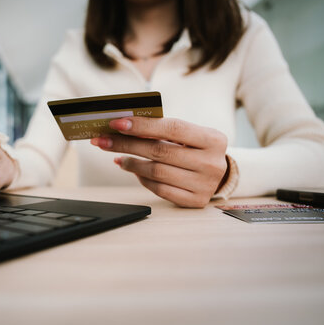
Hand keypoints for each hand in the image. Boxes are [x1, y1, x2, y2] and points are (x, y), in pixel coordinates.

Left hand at [90, 117, 227, 207]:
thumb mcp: (188, 136)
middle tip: (103, 140)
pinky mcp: (194, 201)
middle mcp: (212, 162)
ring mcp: (204, 185)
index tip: (116, 123)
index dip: (142, 125)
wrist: (219, 175)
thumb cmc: (196, 149)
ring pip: (156, 172)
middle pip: (159, 151)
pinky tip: (132, 169)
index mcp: (213, 139)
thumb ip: (163, 130)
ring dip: (130, 163)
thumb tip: (125, 126)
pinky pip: (159, 189)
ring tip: (117, 157)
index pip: (172, 128)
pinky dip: (141, 179)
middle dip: (126, 144)